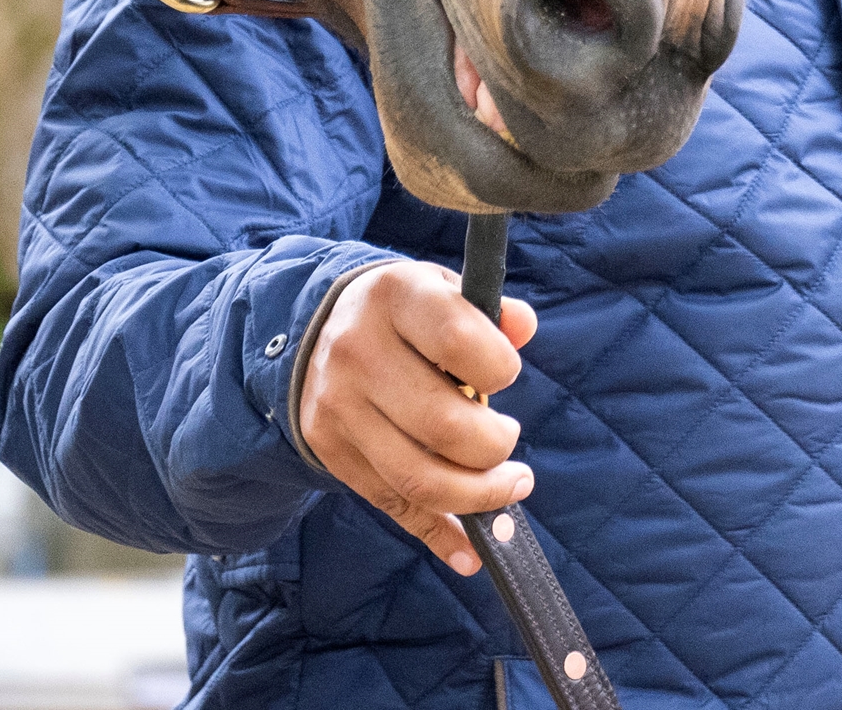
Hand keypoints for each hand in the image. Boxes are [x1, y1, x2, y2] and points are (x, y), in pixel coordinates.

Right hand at [294, 260, 538, 573]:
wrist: (318, 328)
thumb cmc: (404, 313)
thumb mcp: (441, 291)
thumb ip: (489, 311)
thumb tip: (523, 325)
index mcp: (393, 296)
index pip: (458, 342)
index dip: (499, 369)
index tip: (504, 375)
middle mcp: (357, 349)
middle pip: (444, 426)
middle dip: (496, 447)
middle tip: (508, 439)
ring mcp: (338, 404)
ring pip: (419, 479)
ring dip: (478, 496)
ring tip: (508, 485)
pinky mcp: (330, 447)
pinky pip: (393, 504)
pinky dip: (439, 535)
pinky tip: (470, 550)